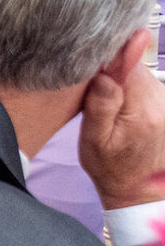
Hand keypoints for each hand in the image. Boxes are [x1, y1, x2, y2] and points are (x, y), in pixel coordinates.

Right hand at [80, 35, 164, 208]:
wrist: (140, 190)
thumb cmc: (111, 167)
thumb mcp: (94, 140)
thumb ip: (101, 103)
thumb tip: (106, 70)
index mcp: (143, 111)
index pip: (127, 62)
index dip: (106, 55)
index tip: (88, 59)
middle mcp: (162, 102)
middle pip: (133, 64)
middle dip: (110, 69)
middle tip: (92, 91)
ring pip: (138, 71)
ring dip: (120, 78)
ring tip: (105, 102)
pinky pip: (144, 82)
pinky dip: (129, 86)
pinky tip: (119, 106)